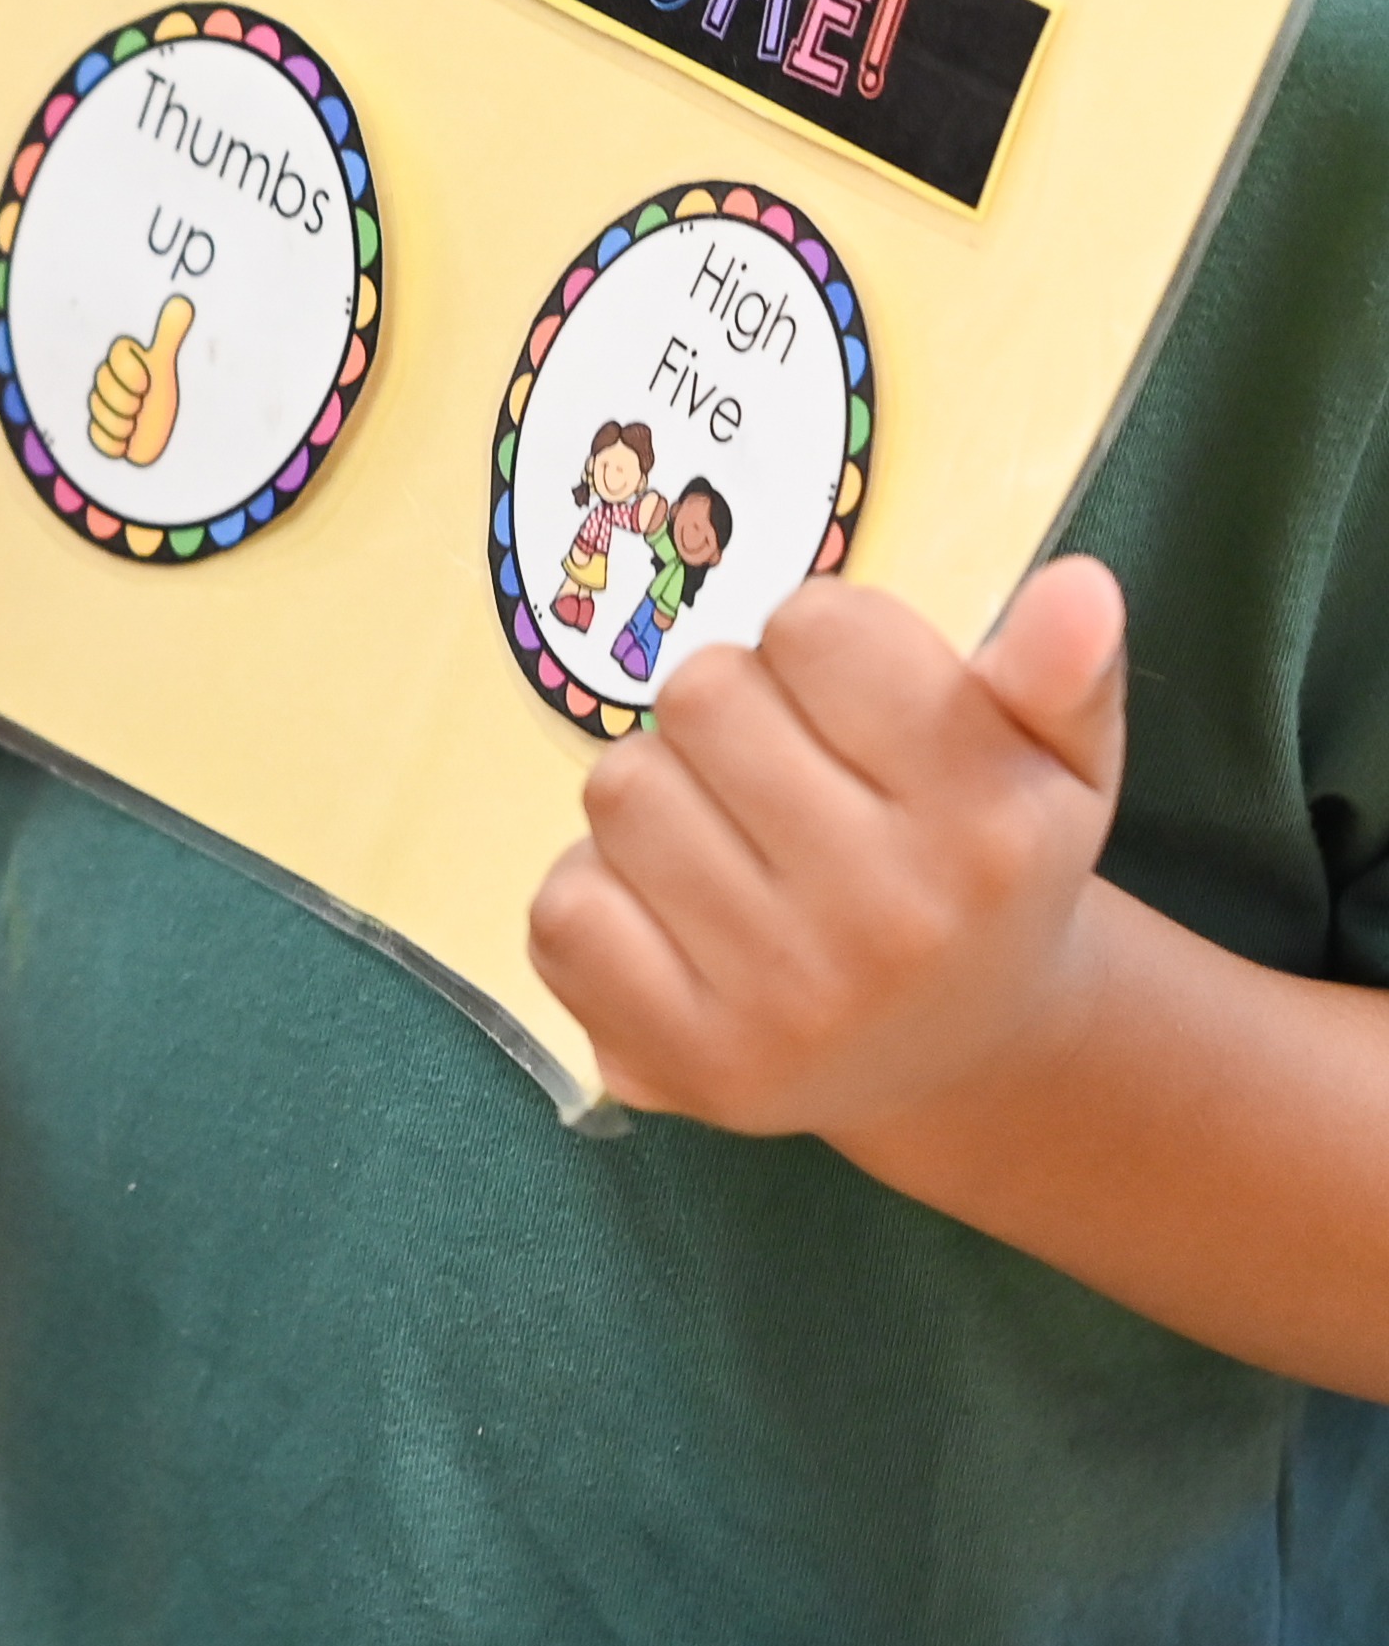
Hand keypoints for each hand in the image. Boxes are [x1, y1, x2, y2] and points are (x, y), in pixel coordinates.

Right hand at [88, 291, 193, 467]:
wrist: (170, 432)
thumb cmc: (162, 391)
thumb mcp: (164, 364)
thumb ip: (169, 333)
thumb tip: (182, 301)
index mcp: (124, 361)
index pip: (117, 357)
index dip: (131, 371)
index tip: (147, 382)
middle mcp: (109, 382)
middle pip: (104, 387)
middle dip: (127, 400)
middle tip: (142, 404)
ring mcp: (103, 407)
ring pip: (99, 413)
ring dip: (123, 423)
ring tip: (136, 424)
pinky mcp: (101, 433)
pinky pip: (97, 437)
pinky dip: (115, 443)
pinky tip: (128, 440)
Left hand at [527, 557, 1126, 1133]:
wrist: (965, 1057)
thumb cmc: (993, 867)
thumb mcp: (1056, 763)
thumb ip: (1060, 666)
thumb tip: (1079, 583)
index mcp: (986, 824)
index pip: (816, 628)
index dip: (819, 645)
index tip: (852, 700)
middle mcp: (892, 919)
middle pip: (699, 694)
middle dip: (729, 715)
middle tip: (783, 778)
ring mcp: (787, 1002)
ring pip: (618, 791)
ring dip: (657, 799)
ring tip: (735, 845)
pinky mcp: (692, 1062)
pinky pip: (565, 908)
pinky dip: (598, 895)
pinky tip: (677, 921)